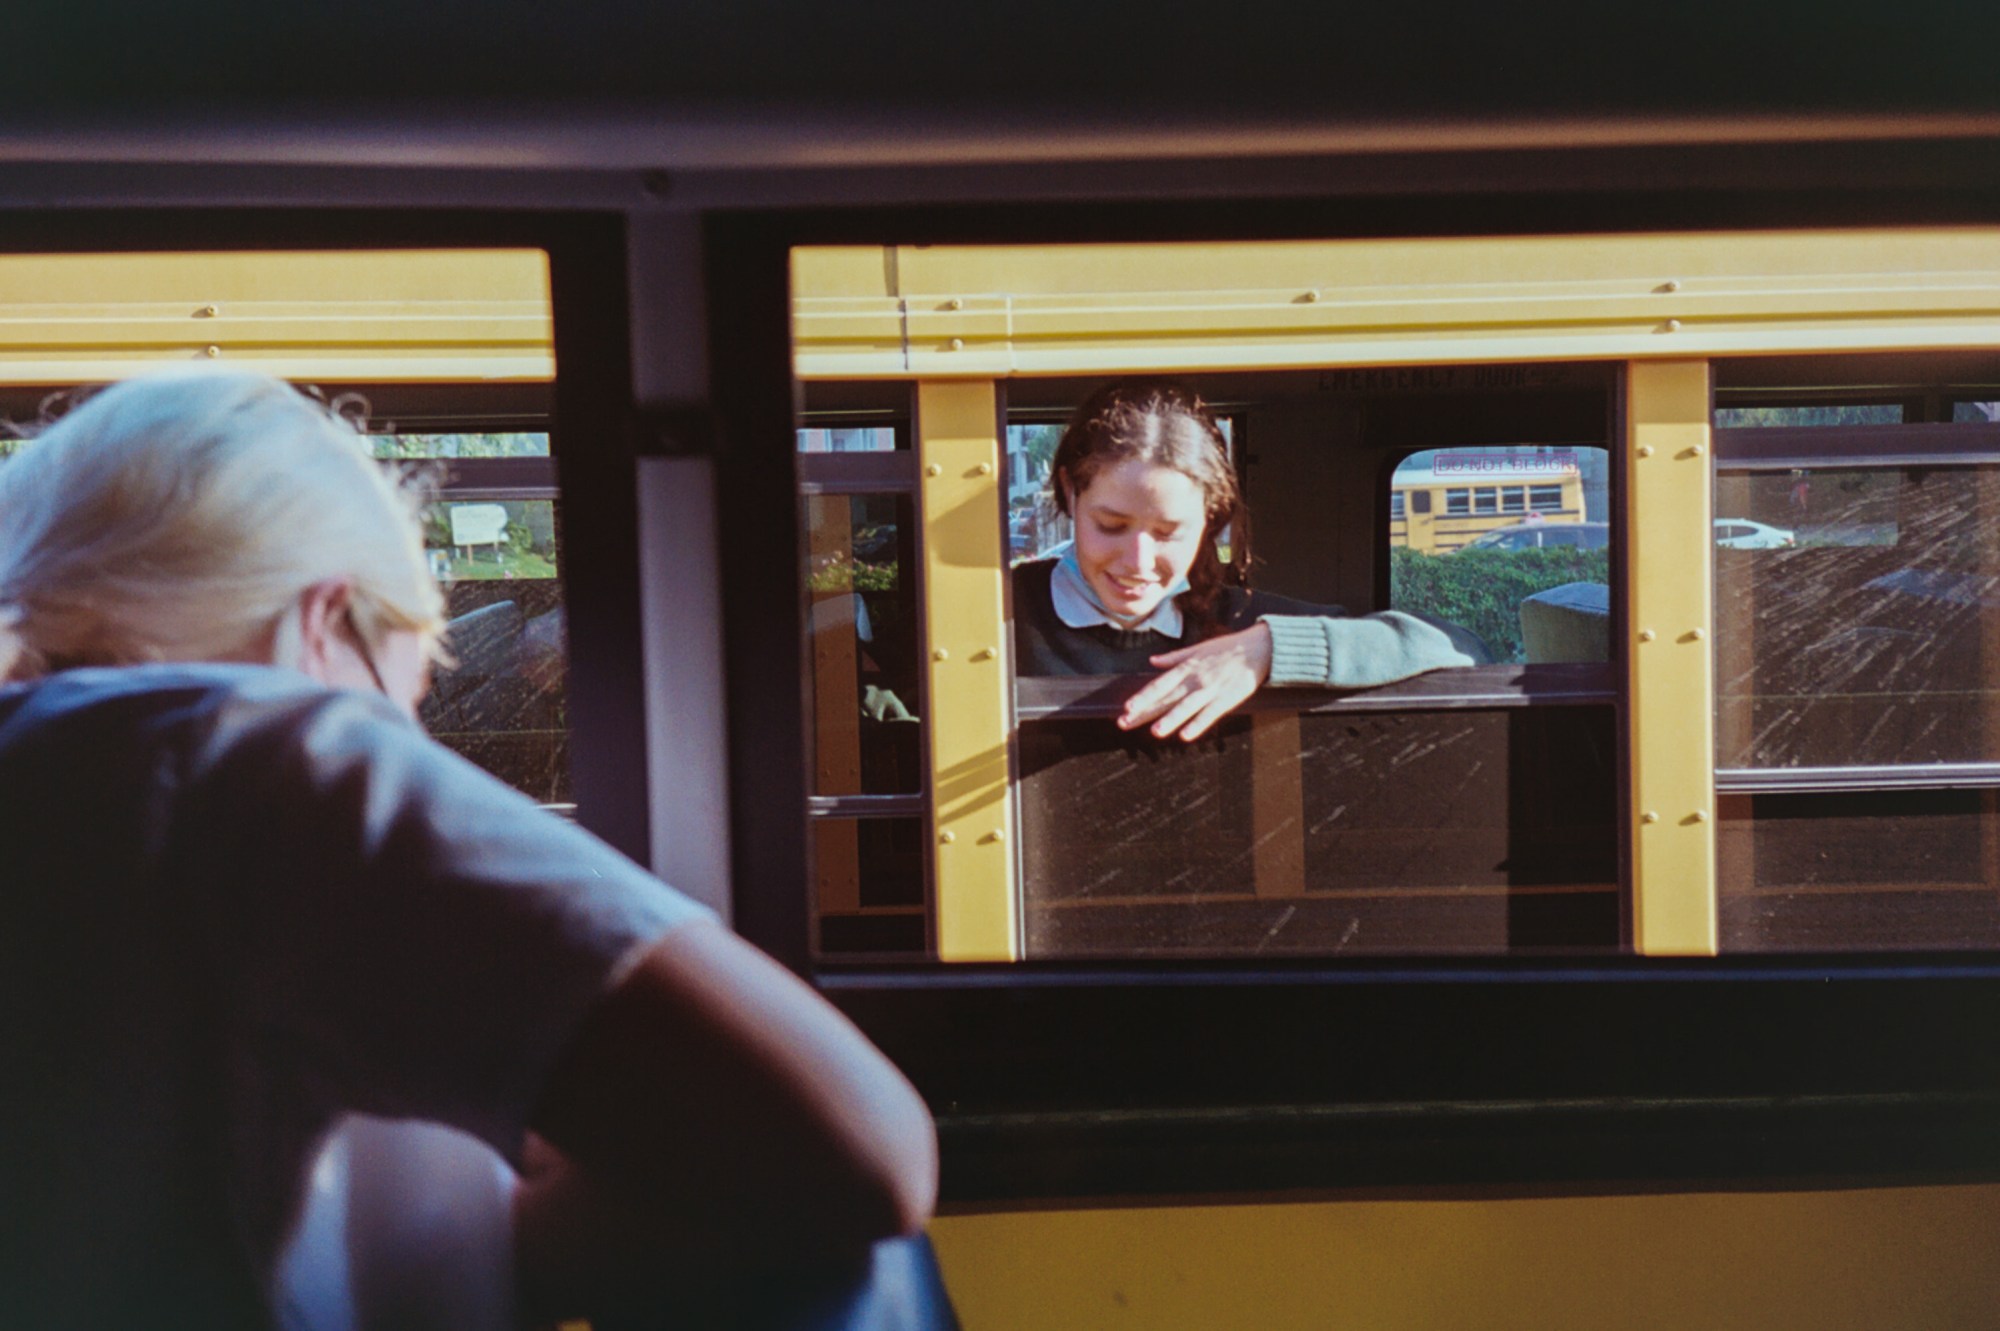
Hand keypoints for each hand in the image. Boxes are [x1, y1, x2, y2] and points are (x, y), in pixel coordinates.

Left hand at [1119, 622, 1273, 740]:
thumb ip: (1174, 658)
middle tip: (1125, 723)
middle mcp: (1195, 679)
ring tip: (1155, 732)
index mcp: (1187, 667)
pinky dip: (1198, 724)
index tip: (1126, 708)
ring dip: (1170, 720)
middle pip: (1166, 698)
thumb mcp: (1198, 648)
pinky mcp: (1227, 699)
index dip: (1142, 697)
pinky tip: (1186, 736)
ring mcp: (1210, 690)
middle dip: (1145, 711)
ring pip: (1186, 707)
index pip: (1159, 685)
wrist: (1258, 648)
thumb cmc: (1227, 647)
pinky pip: (1210, 714)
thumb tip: (1153, 661)